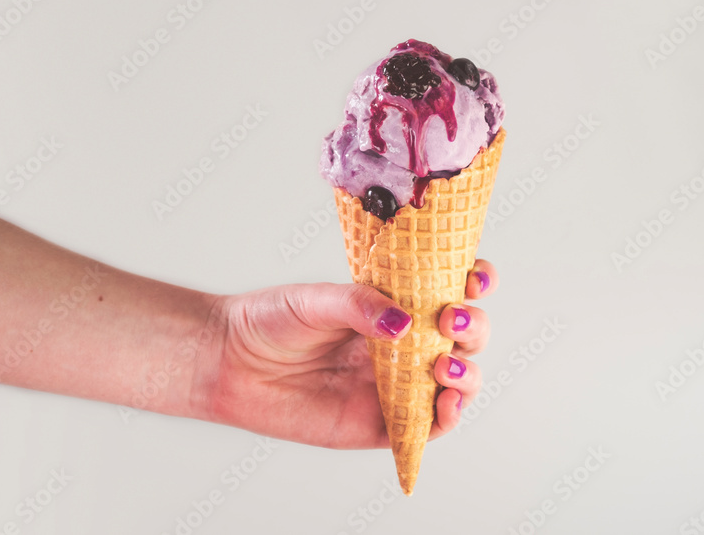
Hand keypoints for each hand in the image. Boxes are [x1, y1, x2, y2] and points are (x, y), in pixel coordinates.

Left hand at [197, 260, 498, 448]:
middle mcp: (404, 344)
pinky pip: (428, 426)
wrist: (229, 363)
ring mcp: (396, 384)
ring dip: (468, 373)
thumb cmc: (270, 322)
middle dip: (474, 327)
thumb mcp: (316, 301)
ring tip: (445, 365)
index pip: (451, 289)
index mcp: (395, 304)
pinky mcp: (382, 423)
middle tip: (450, 320)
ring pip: (458, 381)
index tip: (474, 277)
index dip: (474, 282)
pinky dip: (448, 416)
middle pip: (465, 336)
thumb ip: (360, 306)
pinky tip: (445, 402)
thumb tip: (405, 324)